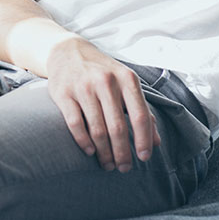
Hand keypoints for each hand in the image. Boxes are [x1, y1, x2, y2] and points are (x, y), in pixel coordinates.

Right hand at [45, 38, 161, 170]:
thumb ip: (141, 110)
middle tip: (124, 168)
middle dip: (122, 152)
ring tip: (108, 164)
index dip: (143, 140)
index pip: (139, 115)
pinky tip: (90, 151)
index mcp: (126, 78)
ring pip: (97, 129)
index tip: (144, 158)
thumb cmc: (102, 72)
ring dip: (104, 152)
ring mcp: (83, 87)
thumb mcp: (125, 84)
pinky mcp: (63, 93)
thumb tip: (155, 142)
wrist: (67, 51)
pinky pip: (75, 124)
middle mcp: (105, 81)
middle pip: (117, 127)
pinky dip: (84, 142)